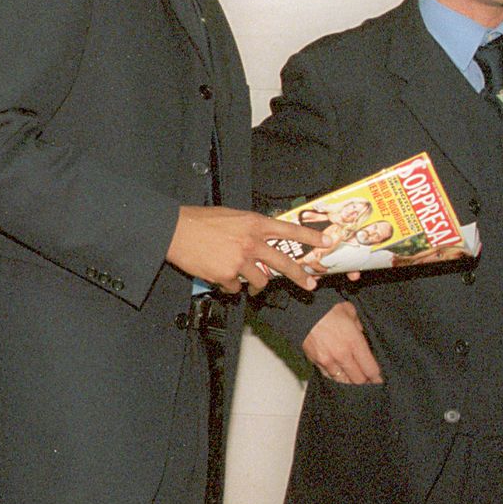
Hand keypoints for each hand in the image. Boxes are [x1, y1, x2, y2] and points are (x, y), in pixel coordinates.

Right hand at [167, 206, 330, 294]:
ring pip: (260, 281)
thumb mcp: (232, 217)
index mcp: (254, 223)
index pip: (289, 230)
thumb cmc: (201, 221)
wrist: (175, 231)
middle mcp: (251, 242)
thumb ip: (251, 229)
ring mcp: (240, 261)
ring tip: (247, 280)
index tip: (327, 242)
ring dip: (256, 284)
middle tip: (310, 285)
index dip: (310, 236)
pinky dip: (230, 284)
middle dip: (300, 276)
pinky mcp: (226, 276)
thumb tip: (263, 242)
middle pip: (283, 263)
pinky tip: (219, 274)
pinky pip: (236, 287)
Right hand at [303, 302, 382, 383]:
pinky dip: (335, 376)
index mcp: (354, 342)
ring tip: (353, 379)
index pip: (370, 369)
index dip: (376, 377)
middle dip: (365, 382)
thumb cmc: (325, 308)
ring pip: (343, 381)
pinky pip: (328, 376)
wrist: (301, 310)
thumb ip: (359, 325)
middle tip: (367, 381)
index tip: (378, 380)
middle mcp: (342, 355)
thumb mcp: (349, 311)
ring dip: (350, 381)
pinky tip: (339, 374)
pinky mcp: (316, 361)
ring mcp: (328, 360)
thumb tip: (361, 333)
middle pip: (358, 380)